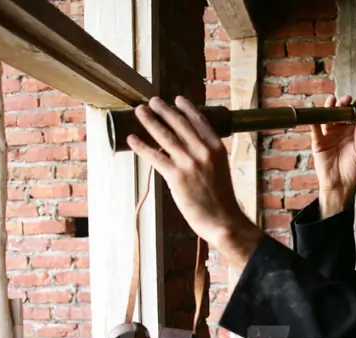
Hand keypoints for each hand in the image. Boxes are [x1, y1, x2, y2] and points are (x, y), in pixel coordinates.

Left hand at [126, 96, 261, 267]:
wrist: (223, 220)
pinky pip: (155, 156)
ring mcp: (189, 163)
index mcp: (217, 148)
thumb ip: (206, 156)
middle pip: (179, 124)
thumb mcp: (220, 169)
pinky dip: (141, 146)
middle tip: (152, 101)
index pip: (200, 121)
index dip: (187, 108)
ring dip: (150, 121)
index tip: (177, 99)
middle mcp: (203, 151)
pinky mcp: (176, 177)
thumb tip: (187, 147)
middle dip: (164, 110)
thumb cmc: (222, 199)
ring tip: (140, 111)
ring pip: (165, 136)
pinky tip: (132, 138)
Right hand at [310, 95, 355, 217]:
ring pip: (327, 117)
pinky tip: (316, 115)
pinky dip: (314, 121)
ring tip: (332, 101)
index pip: (355, 114)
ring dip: (329, 108)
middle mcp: (341, 130)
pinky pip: (315, 130)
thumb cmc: (354, 169)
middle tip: (345, 101)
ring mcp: (328, 135)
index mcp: (354, 131)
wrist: (340, 185)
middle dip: (343, 104)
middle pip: (340, 112)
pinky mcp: (318, 142)